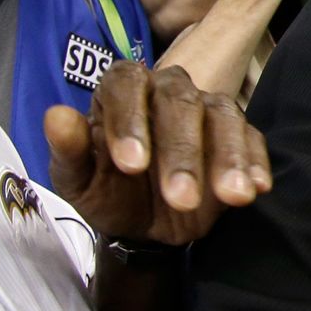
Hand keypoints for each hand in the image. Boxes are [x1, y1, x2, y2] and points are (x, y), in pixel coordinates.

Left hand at [44, 60, 271, 245]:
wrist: (143, 224)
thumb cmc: (108, 192)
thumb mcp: (78, 181)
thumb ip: (68, 150)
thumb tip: (55, 116)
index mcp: (122, 91)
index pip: (127, 85)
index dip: (130, 121)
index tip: (132, 165)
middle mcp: (167, 90)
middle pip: (180, 101)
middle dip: (182, 151)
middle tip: (180, 198)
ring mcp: (207, 109)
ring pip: (223, 115)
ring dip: (228, 157)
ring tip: (232, 196)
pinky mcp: (238, 134)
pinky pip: (252, 138)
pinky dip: (254, 162)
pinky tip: (256, 188)